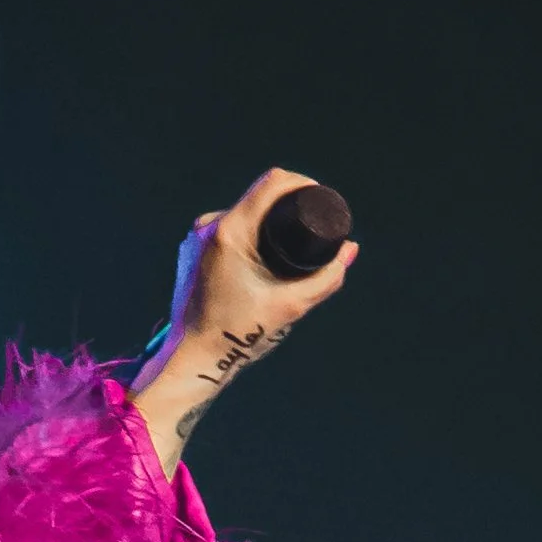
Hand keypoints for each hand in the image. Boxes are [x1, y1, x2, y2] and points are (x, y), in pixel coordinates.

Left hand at [131, 166, 358, 474]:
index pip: (273, 182)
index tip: (321, 198)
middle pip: (259, 197)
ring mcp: (195, 238)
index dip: (303, 183)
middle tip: (312, 227)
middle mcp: (208, 227)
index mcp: (230, 232)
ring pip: (243, 214)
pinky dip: (248, 236)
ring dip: (267, 222)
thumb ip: (327, 277)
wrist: (191, 358)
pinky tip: (262, 254)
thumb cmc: (237, 335)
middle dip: (288, 206)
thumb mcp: (290, 305)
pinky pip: (226, 230)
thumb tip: (350, 249)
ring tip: (289, 245)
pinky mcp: (191, 251)